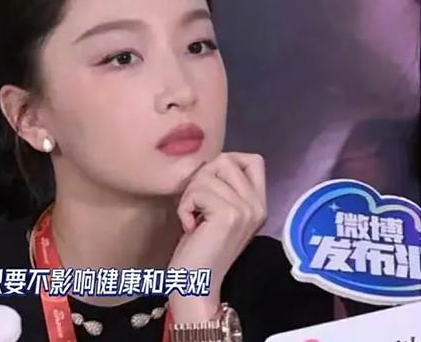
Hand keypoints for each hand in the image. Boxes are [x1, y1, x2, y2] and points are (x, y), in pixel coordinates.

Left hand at [167, 152, 266, 321]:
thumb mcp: (218, 212)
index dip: (227, 162)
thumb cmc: (200, 248)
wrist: (197, 284)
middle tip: (196, 206)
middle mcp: (258, 205)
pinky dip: (185, 206)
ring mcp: (247, 209)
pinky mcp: (229, 214)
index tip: (210, 185)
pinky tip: (189, 226)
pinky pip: (198, 191)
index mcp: (259, 203)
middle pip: (226, 160)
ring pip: (208, 174)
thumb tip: (211, 161)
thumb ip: (224, 188)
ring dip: (190, 194)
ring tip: (193, 217)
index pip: (254, 160)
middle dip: (201, 178)